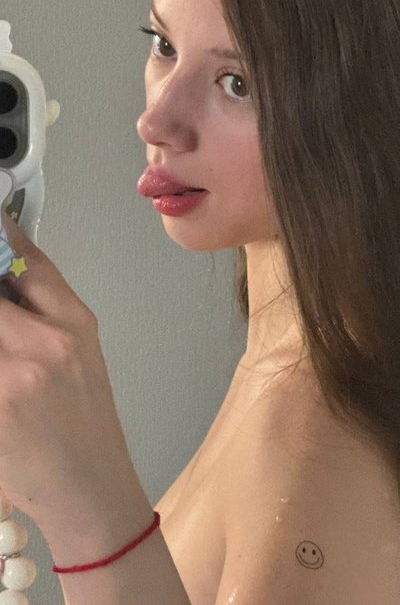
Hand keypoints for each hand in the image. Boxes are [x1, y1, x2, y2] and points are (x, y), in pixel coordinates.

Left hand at [0, 214, 135, 530]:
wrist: (90, 487)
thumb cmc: (86, 422)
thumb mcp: (79, 352)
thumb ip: (42, 305)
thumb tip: (8, 271)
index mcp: (74, 324)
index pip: (27, 259)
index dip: (1, 234)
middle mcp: (44, 342)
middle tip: (6, 315)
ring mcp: (11, 374)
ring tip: (8, 344)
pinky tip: (5, 373)